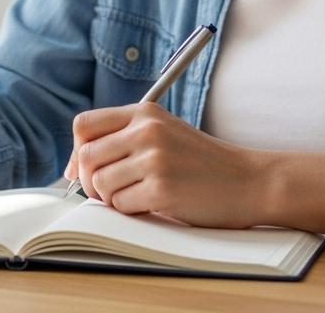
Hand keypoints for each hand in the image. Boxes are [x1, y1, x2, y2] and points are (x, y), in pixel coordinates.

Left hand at [63, 103, 267, 228]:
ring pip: (100, 183)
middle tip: (109, 192)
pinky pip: (121, 205)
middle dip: (89, 180)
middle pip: (85, 156)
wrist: (250, 181)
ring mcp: (154, 159)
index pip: (83, 124)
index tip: (82, 170)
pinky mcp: (161, 188)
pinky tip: (155, 204)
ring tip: (140, 196)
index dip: (76, 151)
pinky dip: (132, 211)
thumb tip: (74, 167)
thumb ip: (125, 139)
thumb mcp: (165, 134)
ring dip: (113, 198)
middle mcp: (146, 130)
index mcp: (144, 113)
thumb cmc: (203, 164)